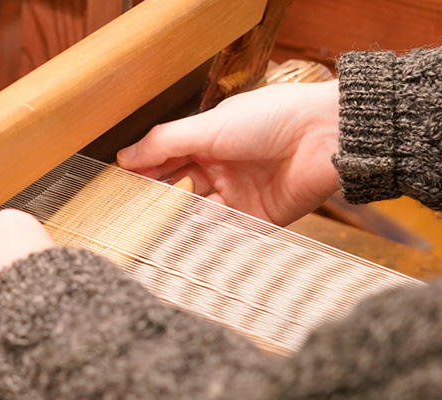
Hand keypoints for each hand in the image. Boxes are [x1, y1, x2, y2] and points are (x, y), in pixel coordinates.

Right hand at [117, 80, 341, 225]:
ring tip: (156, 232)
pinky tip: (190, 239)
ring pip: (199, 216)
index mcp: (208, 140)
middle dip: (157, 203)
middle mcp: (222, 169)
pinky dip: (209, 239)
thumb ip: (164, 144)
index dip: (143, 173)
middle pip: (180, 191)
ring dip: (180, 223)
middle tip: (130, 217)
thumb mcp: (207, 126)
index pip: (167, 160)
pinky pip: (228, 235)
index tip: (117, 188)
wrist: (325, 136)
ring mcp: (240, 196)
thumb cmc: (270, 119)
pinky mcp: (259, 220)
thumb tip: (124, 156)